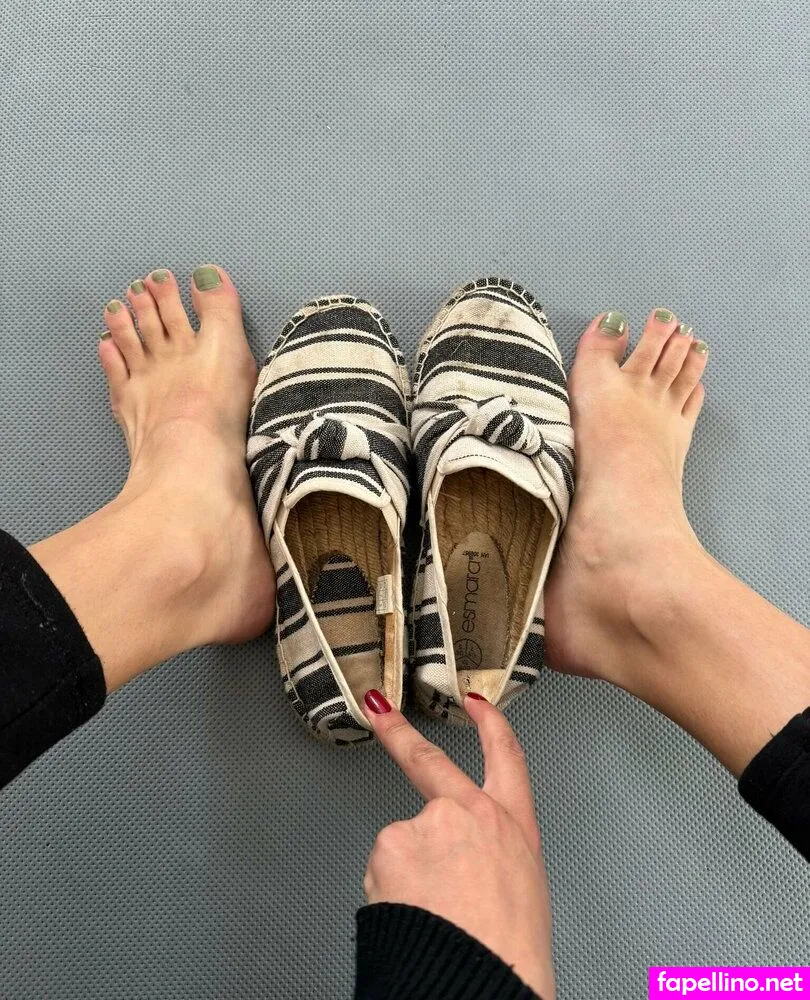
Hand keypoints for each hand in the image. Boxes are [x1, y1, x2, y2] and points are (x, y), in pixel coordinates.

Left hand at [362, 691, 554, 999]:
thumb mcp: (521, 888)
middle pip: (426, 760)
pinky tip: (414, 915)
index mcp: (511, 826)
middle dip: (397, 730)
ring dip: (408, 874)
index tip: (477, 703)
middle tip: (376, 708)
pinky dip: (391, 892)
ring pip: (402, 844)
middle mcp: (468, 813)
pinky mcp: (391, 845)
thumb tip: (467, 865)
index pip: (507, 759)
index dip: (492, 726)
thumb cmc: (506, 950)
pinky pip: (384, 870)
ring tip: (432, 914)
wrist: (479, 977)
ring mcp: (426, 825)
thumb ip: (489, 856)